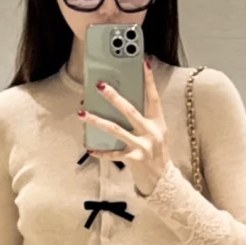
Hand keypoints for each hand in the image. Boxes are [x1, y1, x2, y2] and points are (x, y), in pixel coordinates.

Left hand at [78, 58, 169, 196]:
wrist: (163, 181)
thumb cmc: (157, 154)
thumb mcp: (156, 134)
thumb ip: (144, 119)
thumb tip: (123, 102)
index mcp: (158, 122)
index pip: (153, 97)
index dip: (148, 79)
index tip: (143, 62)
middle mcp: (151, 132)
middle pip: (130, 110)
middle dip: (113, 96)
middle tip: (99, 85)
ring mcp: (142, 146)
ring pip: (116, 129)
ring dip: (97, 121)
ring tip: (82, 113)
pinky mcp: (133, 159)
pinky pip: (112, 154)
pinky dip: (100, 152)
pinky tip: (89, 149)